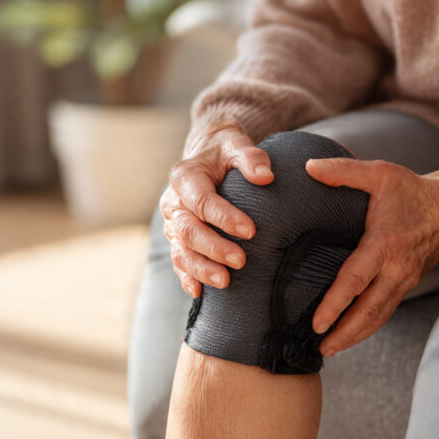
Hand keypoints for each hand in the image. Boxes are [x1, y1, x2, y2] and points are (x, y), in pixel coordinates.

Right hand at [160, 121, 273, 296]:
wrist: (208, 156)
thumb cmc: (226, 152)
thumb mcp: (237, 146)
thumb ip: (251, 158)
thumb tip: (265, 177)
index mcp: (184, 176)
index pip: (201, 201)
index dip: (224, 217)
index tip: (251, 230)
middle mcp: (173, 201)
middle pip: (188, 230)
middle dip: (214, 248)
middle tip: (241, 261)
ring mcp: (172, 223)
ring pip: (180, 250)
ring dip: (201, 268)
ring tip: (226, 281)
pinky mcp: (176, 238)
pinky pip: (178, 260)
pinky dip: (187, 276)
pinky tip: (199, 292)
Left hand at [305, 158, 438, 356]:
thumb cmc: (411, 189)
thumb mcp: (379, 173)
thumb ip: (343, 172)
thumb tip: (309, 168)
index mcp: (384, 244)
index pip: (355, 281)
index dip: (335, 304)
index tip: (317, 323)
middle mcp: (396, 268)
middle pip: (368, 311)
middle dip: (344, 333)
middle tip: (320, 349)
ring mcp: (405, 279)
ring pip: (379, 316)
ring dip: (355, 335)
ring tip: (331, 349)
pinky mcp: (408, 283)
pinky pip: (386, 310)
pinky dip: (368, 325)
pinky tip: (352, 333)